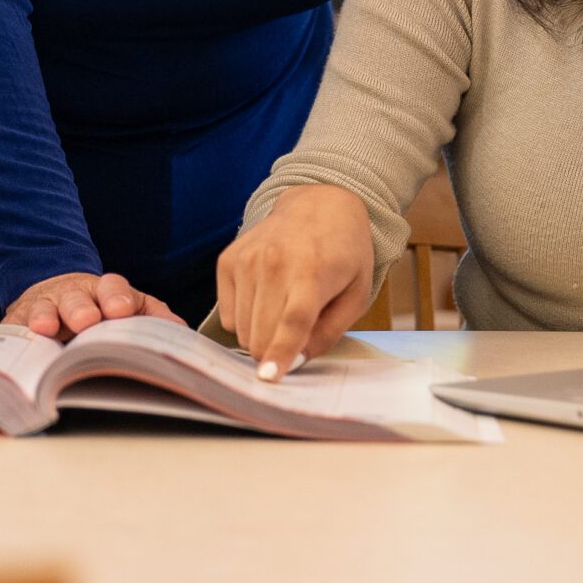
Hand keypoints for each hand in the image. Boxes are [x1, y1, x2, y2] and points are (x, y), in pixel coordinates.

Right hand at [3, 271, 179, 339]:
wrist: (57, 288)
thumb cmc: (100, 306)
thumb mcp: (129, 305)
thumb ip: (153, 315)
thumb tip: (180, 330)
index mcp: (105, 292)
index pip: (113, 287)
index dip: (116, 297)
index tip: (120, 310)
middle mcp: (74, 294)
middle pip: (77, 297)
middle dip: (81, 308)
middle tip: (86, 322)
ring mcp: (45, 305)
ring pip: (45, 307)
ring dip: (46, 316)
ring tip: (46, 328)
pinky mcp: (20, 318)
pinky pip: (15, 324)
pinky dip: (14, 331)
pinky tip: (15, 338)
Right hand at [214, 185, 376, 380]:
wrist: (318, 204)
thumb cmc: (343, 253)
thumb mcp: (356, 294)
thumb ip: (329, 332)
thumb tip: (297, 362)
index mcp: (311, 272)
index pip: (292, 321)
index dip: (280, 353)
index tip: (269, 378)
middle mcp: (273, 263)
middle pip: (261, 333)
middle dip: (274, 350)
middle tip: (294, 338)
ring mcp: (245, 260)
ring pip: (242, 329)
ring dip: (261, 334)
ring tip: (283, 309)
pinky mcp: (227, 260)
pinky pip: (228, 315)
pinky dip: (246, 318)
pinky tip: (266, 297)